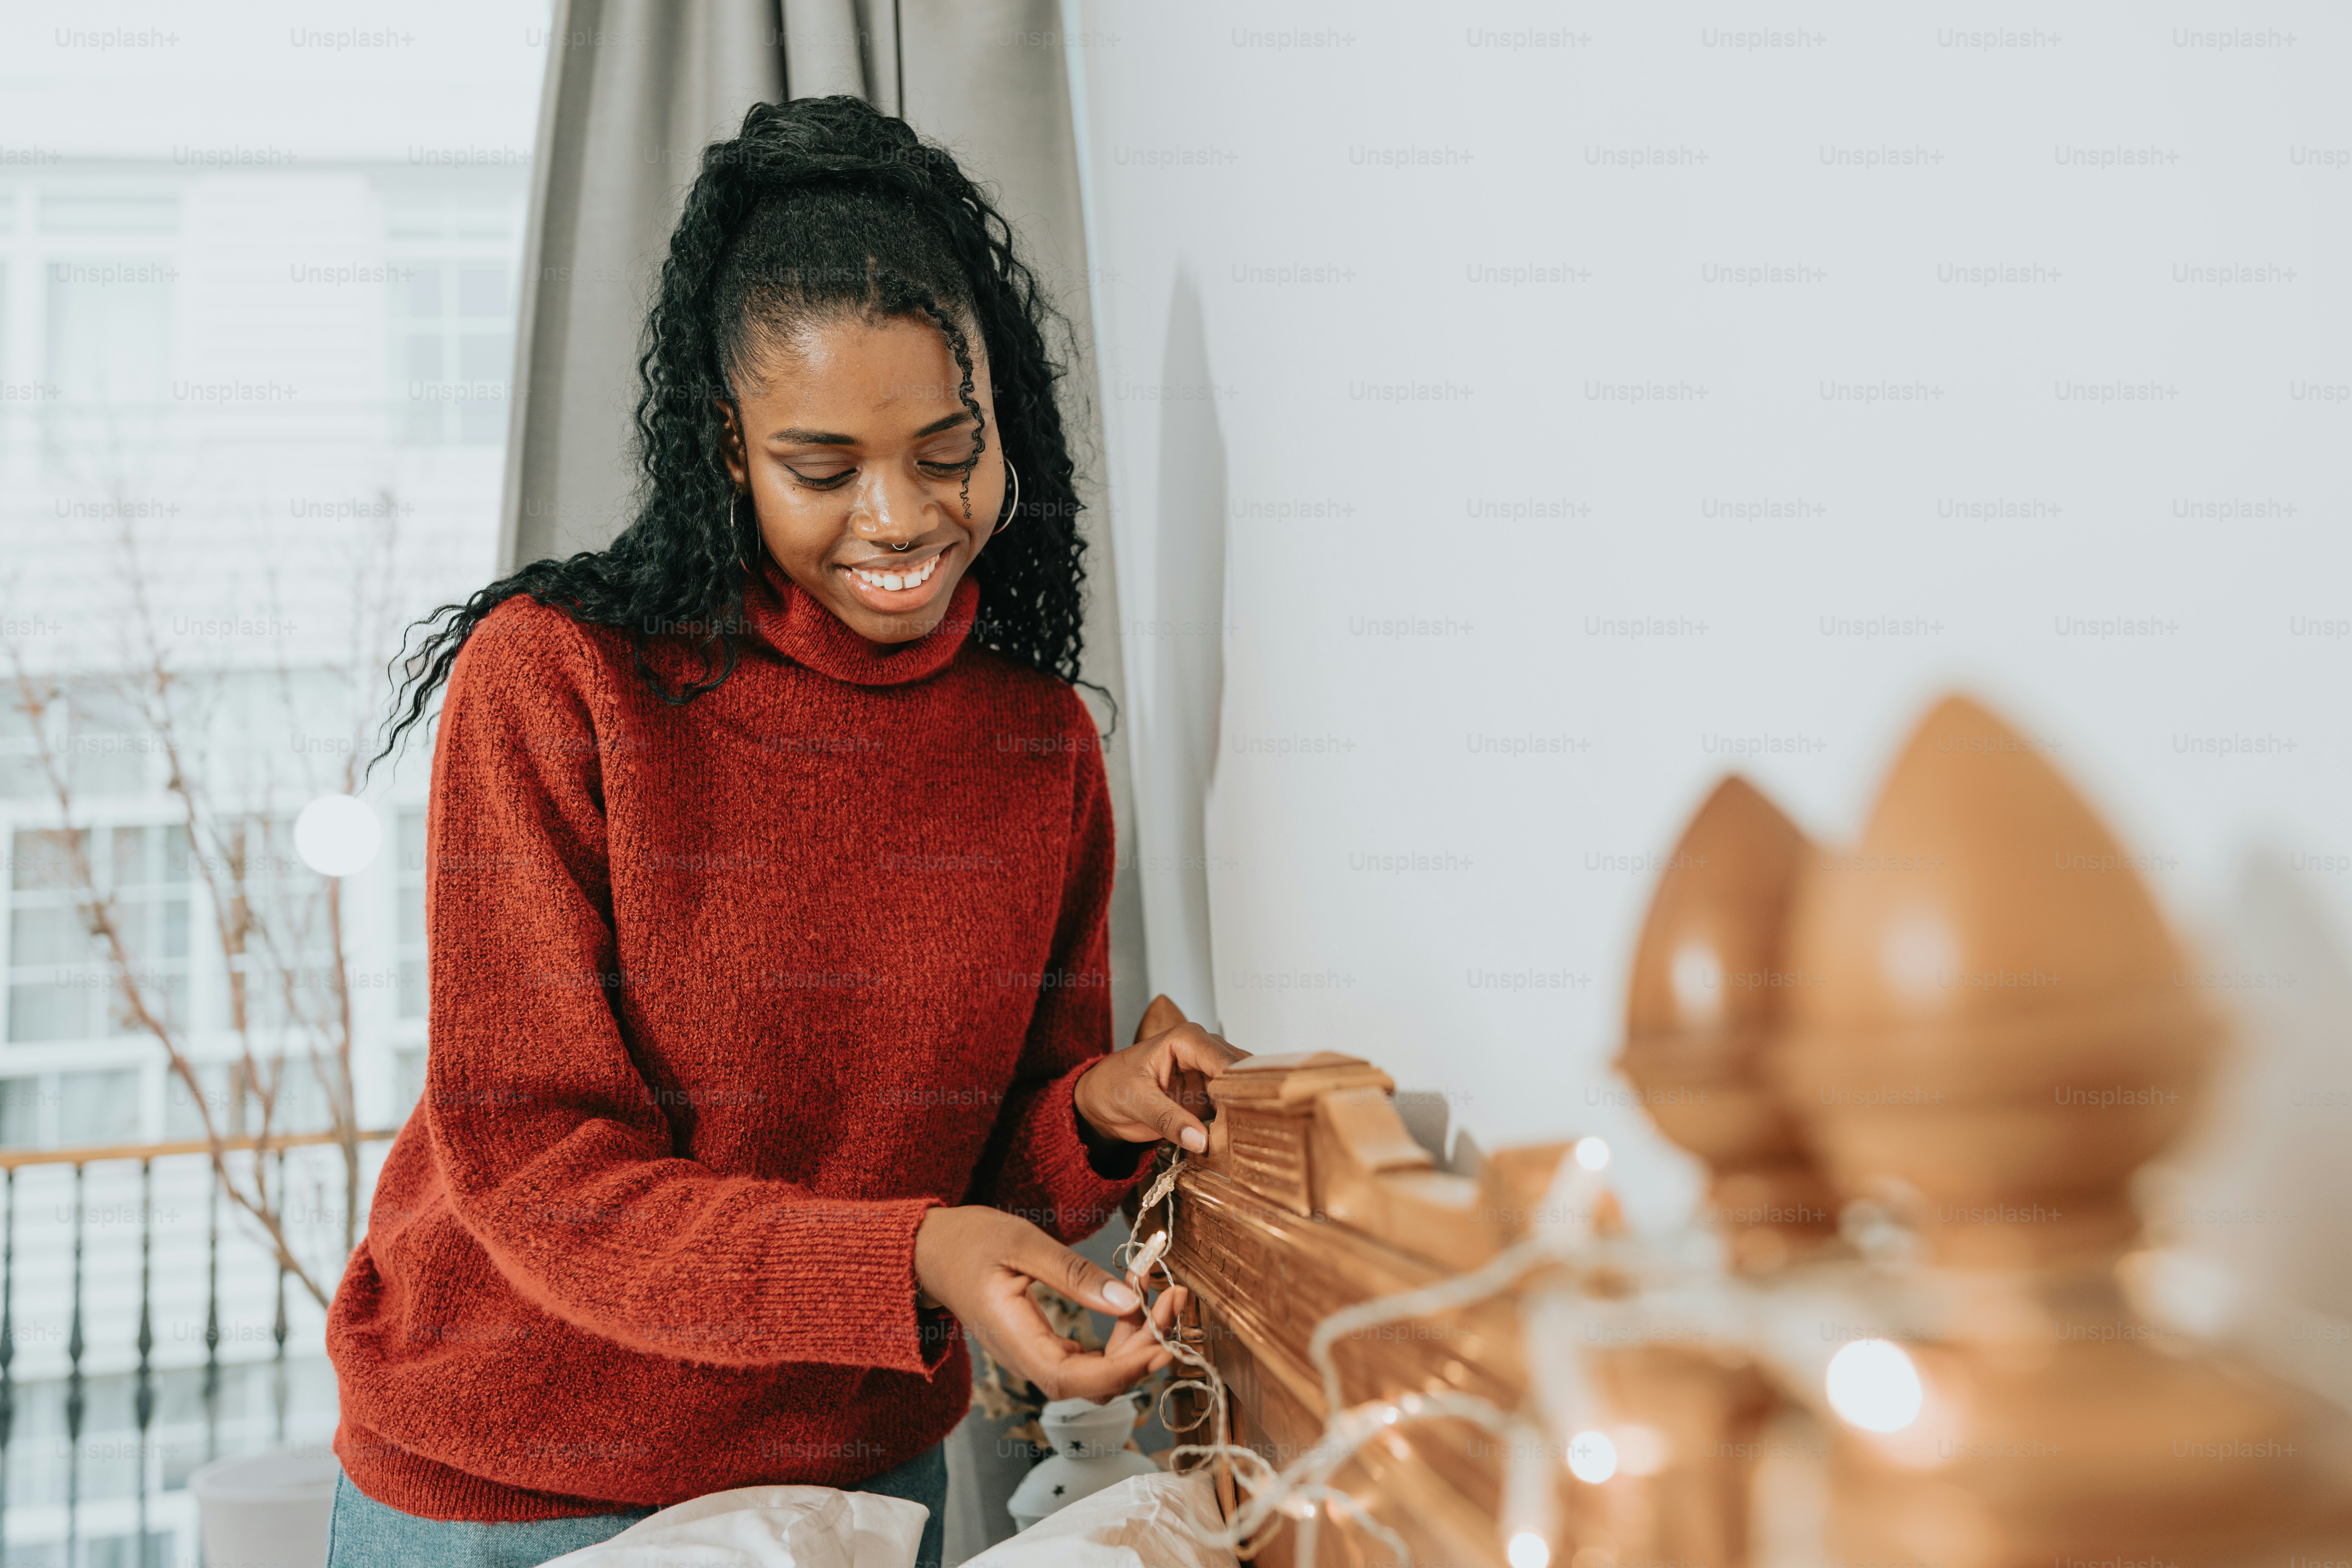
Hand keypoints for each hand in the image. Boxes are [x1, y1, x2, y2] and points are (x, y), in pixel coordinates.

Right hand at [914, 1205, 1188, 1401]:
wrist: (931, 1252)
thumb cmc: (969, 1241)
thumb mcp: (1021, 1242)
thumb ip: (1072, 1274)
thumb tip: (1127, 1302)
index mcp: (1013, 1338)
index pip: (1073, 1380)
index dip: (1122, 1372)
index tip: (1162, 1346)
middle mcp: (1026, 1359)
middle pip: (1094, 1382)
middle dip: (1143, 1350)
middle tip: (1174, 1299)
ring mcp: (1036, 1355)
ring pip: (1097, 1372)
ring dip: (1136, 1341)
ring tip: (1160, 1293)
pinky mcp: (1045, 1345)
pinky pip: (1090, 1356)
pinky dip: (1120, 1333)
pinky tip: (1133, 1297)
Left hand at [1073, 1017, 1245, 1154]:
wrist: (1099, 1101)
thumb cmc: (1111, 1085)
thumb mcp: (1135, 1100)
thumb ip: (1167, 1119)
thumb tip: (1200, 1139)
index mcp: (1188, 1040)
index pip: (1225, 1062)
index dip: (1240, 1087)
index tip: (1249, 1115)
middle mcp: (1205, 1054)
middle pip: (1241, 1076)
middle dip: (1249, 1101)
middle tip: (1257, 1130)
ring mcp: (1208, 1078)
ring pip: (1240, 1094)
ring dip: (1245, 1116)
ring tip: (1250, 1138)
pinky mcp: (1207, 1100)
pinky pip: (1229, 1112)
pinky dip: (1234, 1126)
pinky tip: (1239, 1142)